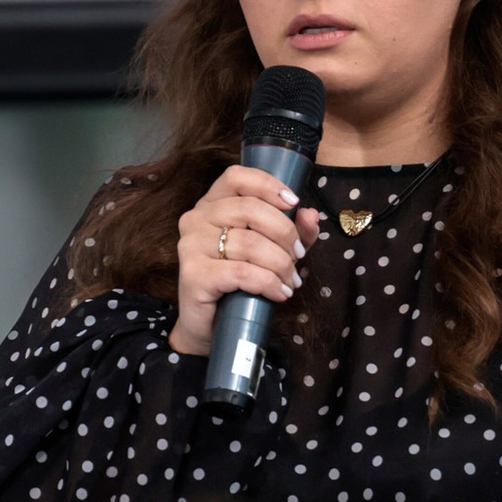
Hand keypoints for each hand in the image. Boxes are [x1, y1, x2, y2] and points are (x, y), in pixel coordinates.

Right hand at [170, 167, 322, 358]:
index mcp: (212, 204)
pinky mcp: (193, 274)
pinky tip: (279, 293)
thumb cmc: (240, 283)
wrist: (210, 325)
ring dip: (280, 263)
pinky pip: (242, 272)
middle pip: (249, 209)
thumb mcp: (273, 250)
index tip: (294, 203)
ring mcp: (190, 245)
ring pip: (249, 243)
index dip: (268, 185)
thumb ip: (294, 231)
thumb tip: (310, 214)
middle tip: (298, 256)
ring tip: (291, 280)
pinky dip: (268, 283)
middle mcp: (196, 218)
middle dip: (284, 233)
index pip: (237, 176)